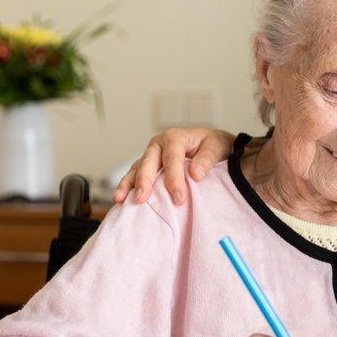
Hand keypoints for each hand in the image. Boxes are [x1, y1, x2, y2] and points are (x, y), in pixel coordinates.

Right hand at [113, 127, 234, 205]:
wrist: (210, 144)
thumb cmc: (213, 145)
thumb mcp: (216, 147)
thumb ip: (207, 159)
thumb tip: (195, 175)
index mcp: (175, 137)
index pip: (172, 159)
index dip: (174, 179)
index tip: (179, 198)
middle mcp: (159, 144)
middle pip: (149, 163)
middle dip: (145, 181)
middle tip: (142, 199)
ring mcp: (150, 155)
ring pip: (137, 169)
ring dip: (129, 184)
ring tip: (121, 199)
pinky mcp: (147, 165)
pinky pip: (134, 175)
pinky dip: (127, 186)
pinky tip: (120, 199)